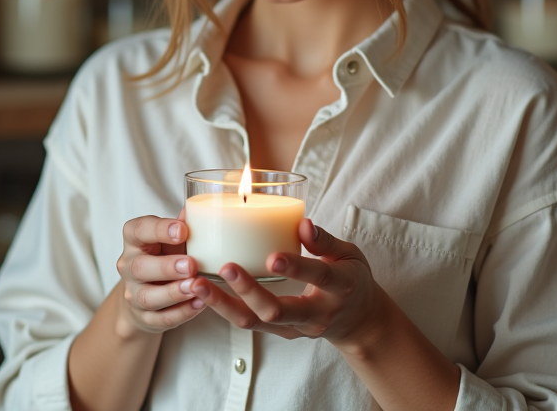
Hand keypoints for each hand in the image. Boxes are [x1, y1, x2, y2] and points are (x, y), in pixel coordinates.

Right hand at [114, 212, 205, 337]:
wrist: (146, 295)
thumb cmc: (164, 257)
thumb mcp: (171, 240)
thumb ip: (183, 226)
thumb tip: (200, 208)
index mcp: (134, 241)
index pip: (137, 230)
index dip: (159, 229)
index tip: (182, 229)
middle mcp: (129, 267)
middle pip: (140, 267)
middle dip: (166, 267)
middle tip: (191, 264)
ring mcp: (134, 295)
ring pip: (147, 297)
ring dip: (173, 293)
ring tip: (195, 287)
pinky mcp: (144, 318)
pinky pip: (160, 319)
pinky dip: (181, 313)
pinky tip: (199, 305)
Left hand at [189, 218, 390, 350]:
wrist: (359, 322)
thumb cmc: (352, 278)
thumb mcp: (350, 254)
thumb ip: (325, 240)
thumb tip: (303, 223)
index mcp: (339, 286)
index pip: (319, 276)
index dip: (296, 267)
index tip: (272, 256)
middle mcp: (316, 313)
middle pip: (278, 309)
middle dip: (249, 291)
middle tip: (226, 267)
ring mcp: (296, 328)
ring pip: (255, 322)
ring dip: (224, 305)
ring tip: (197, 284)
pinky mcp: (281, 332)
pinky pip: (249, 324)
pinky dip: (225, 309)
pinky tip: (203, 292)